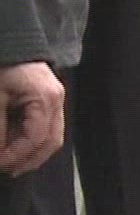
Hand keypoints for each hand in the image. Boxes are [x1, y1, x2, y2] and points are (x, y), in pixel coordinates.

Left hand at [0, 61, 64, 175]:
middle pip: (52, 141)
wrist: (13, 43)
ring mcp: (58, 102)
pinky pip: (49, 129)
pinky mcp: (52, 102)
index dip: (17, 155)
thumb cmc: (4, 67)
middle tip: (7, 170)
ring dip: (33, 154)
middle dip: (29, 160)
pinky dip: (34, 143)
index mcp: (45, 98)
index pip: (37, 137)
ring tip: (12, 163)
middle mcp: (58, 102)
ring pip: (53, 138)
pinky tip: (18, 148)